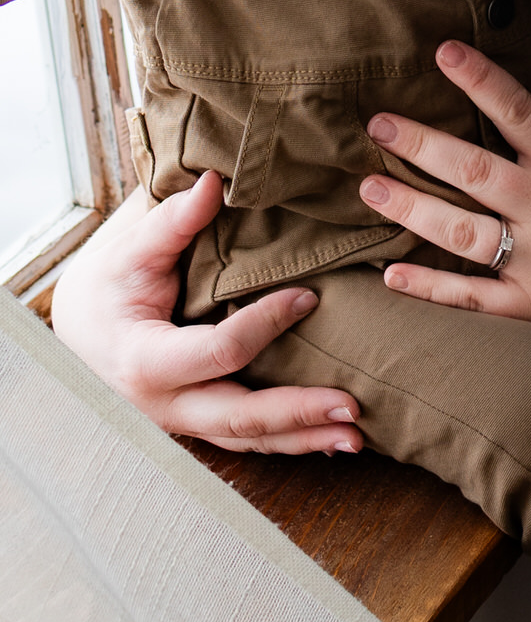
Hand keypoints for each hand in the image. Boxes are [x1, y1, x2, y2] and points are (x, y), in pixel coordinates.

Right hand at [49, 173, 363, 454]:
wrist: (81, 328)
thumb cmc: (108, 285)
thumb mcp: (131, 251)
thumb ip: (173, 221)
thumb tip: (213, 181)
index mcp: (146, 361)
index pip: (219, 351)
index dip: (267, 324)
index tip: (309, 296)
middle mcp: (164, 404)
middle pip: (239, 419)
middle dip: (298, 414)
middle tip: (353, 408)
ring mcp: (181, 422)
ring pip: (247, 439)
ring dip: (304, 439)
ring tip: (358, 438)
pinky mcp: (198, 423)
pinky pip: (246, 438)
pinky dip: (288, 439)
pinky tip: (329, 438)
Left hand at [359, 40, 530, 380]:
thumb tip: (530, 88)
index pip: (523, 114)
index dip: (483, 81)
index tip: (445, 51)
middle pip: (477, 171)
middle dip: (422, 145)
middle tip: (378, 124)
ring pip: (463, 233)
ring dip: (412, 208)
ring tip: (370, 186)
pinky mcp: (529, 305)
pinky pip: (471, 296)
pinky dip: (429, 287)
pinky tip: (389, 273)